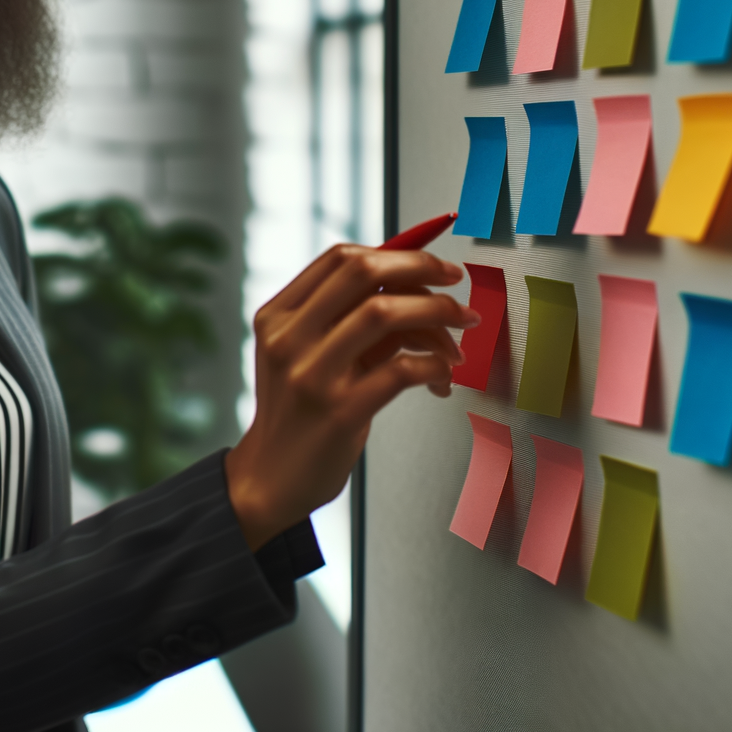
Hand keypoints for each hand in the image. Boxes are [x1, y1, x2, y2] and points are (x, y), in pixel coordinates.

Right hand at [224, 245, 479, 549]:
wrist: (270, 479)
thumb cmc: (298, 413)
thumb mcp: (305, 355)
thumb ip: (346, 320)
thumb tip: (416, 283)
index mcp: (278, 316)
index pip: (341, 258)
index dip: (398, 252)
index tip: (434, 265)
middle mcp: (289, 338)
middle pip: (363, 273)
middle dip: (422, 270)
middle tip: (455, 286)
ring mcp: (312, 374)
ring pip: (386, 314)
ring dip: (437, 315)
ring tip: (460, 331)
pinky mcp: (339, 411)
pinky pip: (402, 369)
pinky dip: (434, 364)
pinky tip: (442, 374)